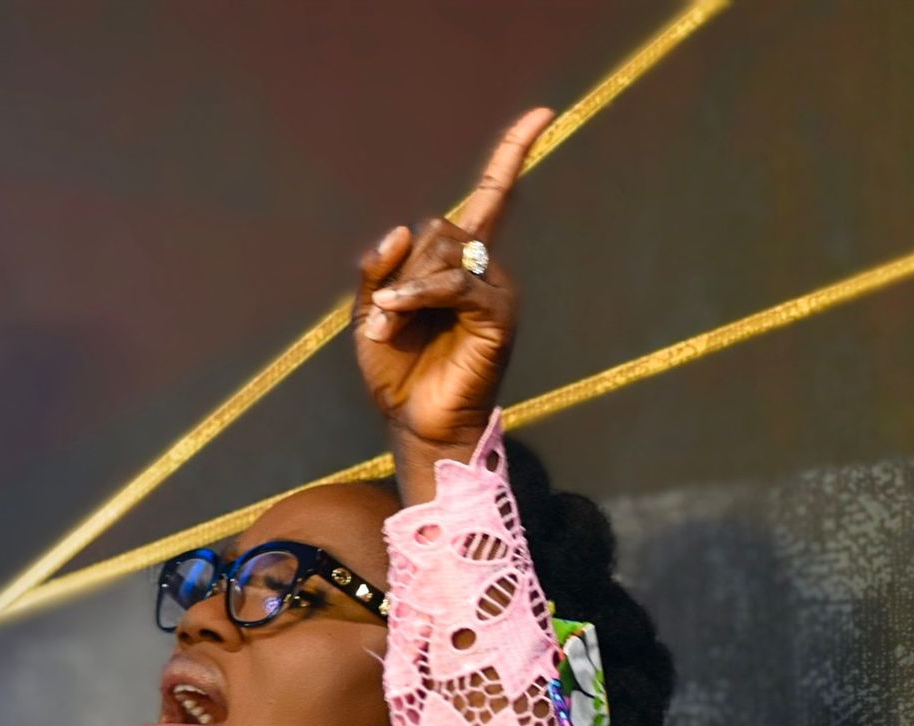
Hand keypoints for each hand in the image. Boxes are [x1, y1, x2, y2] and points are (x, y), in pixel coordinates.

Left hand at [352, 107, 552, 455]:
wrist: (414, 423)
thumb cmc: (397, 372)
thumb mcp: (372, 314)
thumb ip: (380, 270)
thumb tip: (404, 228)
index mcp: (458, 264)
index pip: (492, 197)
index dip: (512, 155)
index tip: (541, 115)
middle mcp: (484, 269)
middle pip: (440, 227)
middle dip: (401, 269)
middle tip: (383, 317)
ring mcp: (495, 289)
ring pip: (444, 249)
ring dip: (403, 288)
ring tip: (387, 328)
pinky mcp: (498, 314)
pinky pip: (456, 282)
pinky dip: (420, 294)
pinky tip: (395, 315)